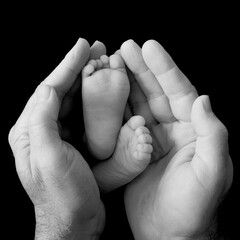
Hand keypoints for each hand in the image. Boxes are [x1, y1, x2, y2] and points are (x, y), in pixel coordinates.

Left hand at [8, 39, 105, 239]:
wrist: (74, 220)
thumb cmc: (63, 195)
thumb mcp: (48, 158)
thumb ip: (42, 121)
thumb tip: (48, 88)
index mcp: (30, 130)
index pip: (49, 88)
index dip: (66, 65)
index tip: (82, 46)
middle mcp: (41, 129)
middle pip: (61, 90)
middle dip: (77, 67)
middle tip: (95, 49)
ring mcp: (59, 135)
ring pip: (73, 100)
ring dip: (86, 80)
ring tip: (101, 63)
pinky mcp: (74, 142)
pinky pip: (83, 114)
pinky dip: (93, 99)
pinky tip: (103, 90)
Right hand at [121, 40, 232, 239]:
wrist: (169, 231)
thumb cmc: (192, 207)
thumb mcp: (212, 172)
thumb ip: (212, 134)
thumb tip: (203, 99)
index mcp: (193, 130)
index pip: (179, 91)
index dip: (164, 68)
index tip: (149, 46)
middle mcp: (173, 130)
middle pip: (155, 92)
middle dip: (141, 69)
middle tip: (126, 47)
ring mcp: (152, 137)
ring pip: (138, 104)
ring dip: (127, 84)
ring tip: (113, 64)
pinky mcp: (136, 148)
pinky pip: (125, 122)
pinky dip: (117, 107)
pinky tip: (107, 93)